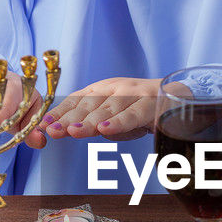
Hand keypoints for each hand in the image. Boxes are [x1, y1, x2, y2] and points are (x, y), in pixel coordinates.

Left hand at [40, 78, 160, 141]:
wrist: (178, 99)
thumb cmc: (140, 110)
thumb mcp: (112, 116)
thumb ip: (91, 123)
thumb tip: (65, 130)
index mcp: (102, 90)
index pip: (76, 100)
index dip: (59, 112)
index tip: (43, 125)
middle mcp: (116, 89)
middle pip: (88, 105)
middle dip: (68, 118)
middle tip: (52, 130)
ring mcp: (133, 95)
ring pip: (108, 110)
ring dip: (89, 121)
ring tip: (73, 132)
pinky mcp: (150, 105)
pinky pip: (132, 115)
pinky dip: (118, 123)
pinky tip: (105, 131)